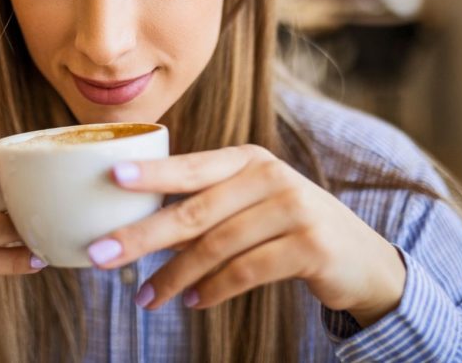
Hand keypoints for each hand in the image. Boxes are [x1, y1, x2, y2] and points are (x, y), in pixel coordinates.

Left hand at [85, 145, 405, 326]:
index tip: (112, 179)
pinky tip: (191, 301)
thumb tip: (136, 228)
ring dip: (173, 276)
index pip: (191, 167)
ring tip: (144, 297)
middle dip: (142, 236)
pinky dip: (213, 289)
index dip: (152, 173)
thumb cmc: (286, 227)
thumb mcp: (250, 205)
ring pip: (216, 247)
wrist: (360, 257)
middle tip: (101, 255)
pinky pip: (247, 271)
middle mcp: (271, 177)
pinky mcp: (310, 246)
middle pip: (194, 211)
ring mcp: (294, 209)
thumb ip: (205, 208)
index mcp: (248, 160)